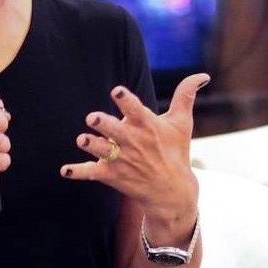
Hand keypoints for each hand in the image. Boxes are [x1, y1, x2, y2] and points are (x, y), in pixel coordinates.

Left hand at [60, 73, 209, 227]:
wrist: (172, 193)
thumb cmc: (175, 152)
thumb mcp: (182, 123)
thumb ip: (185, 96)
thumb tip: (203, 75)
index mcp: (148, 126)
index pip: (136, 109)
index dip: (126, 100)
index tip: (116, 90)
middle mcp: (133, 142)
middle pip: (116, 130)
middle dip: (104, 124)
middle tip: (92, 118)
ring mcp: (122, 159)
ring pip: (103, 151)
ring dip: (92, 145)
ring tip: (82, 139)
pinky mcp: (112, 175)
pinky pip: (92, 173)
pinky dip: (78, 172)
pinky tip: (65, 170)